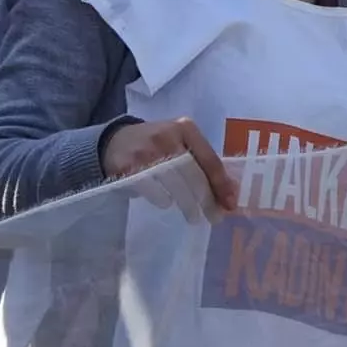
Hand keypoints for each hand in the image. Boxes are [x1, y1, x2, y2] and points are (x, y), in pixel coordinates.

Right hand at [101, 117, 238, 211]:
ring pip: (175, 186)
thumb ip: (203, 162)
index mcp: (185, 128)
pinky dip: (163, 201)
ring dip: (187, 205)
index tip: (230, 205)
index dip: (221, 184)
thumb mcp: (181, 143)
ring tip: (192, 216)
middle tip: (213, 218)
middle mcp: (166, 136)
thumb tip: (230, 193)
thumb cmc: (157, 145)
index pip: (209, 159)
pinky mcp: (129, 167)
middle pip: (193, 175)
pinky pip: (154, 192)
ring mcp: (146, 151)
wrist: (115, 141)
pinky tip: (166, 202)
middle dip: (206, 200)